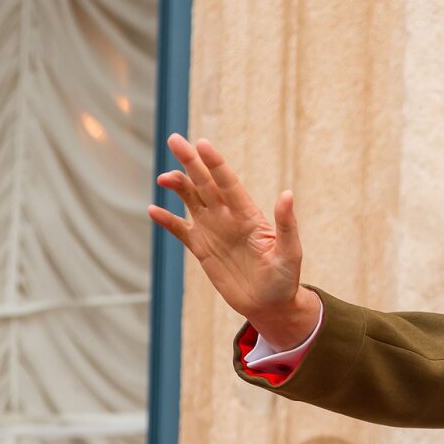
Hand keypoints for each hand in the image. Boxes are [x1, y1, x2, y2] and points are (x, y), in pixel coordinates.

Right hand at [147, 133, 320, 348]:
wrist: (271, 304)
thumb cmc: (286, 278)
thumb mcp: (290, 252)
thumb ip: (286, 224)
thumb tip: (287, 194)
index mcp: (249, 215)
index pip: (229, 183)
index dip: (215, 164)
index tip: (202, 144)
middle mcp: (229, 217)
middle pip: (205, 183)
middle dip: (190, 162)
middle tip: (174, 139)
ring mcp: (214, 231)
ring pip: (191, 200)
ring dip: (178, 186)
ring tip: (164, 177)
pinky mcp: (202, 249)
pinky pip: (181, 230)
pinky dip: (167, 220)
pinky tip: (153, 210)